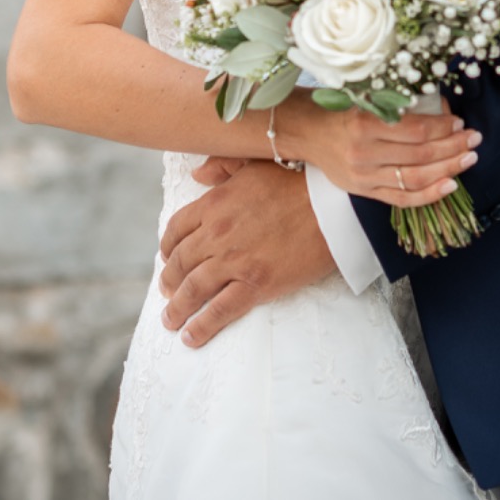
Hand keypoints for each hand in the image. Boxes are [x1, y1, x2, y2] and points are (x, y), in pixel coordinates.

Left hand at [157, 160, 335, 347]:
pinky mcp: (256, 284)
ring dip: (177, 308)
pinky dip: (201, 327)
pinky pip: (220, 311)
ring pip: (193, 289)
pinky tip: (190, 337)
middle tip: (167, 291)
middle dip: (169, 280)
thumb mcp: (254, 162)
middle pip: (180, 262)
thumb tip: (197, 175)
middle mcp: (217, 233)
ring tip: (170, 319)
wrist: (332, 205)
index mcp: (214, 203)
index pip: (177, 229)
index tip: (167, 258)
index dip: (168, 246)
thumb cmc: (298, 180)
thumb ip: (222, 166)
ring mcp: (234, 261)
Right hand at [275, 93, 479, 207]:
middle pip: (419, 155)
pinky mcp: (364, 192)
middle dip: (452, 147)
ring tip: (468, 159)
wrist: (308, 134)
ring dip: (447, 169)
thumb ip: (398, 106)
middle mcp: (364, 153)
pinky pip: (402, 199)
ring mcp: (364, 176)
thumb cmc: (342, 110)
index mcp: (364, 124)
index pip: (414, 130)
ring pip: (414, 178)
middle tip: (474, 139)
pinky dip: (429, 194)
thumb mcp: (366, 99)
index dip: (442, 127)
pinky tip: (449, 185)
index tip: (459, 122)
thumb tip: (442, 111)